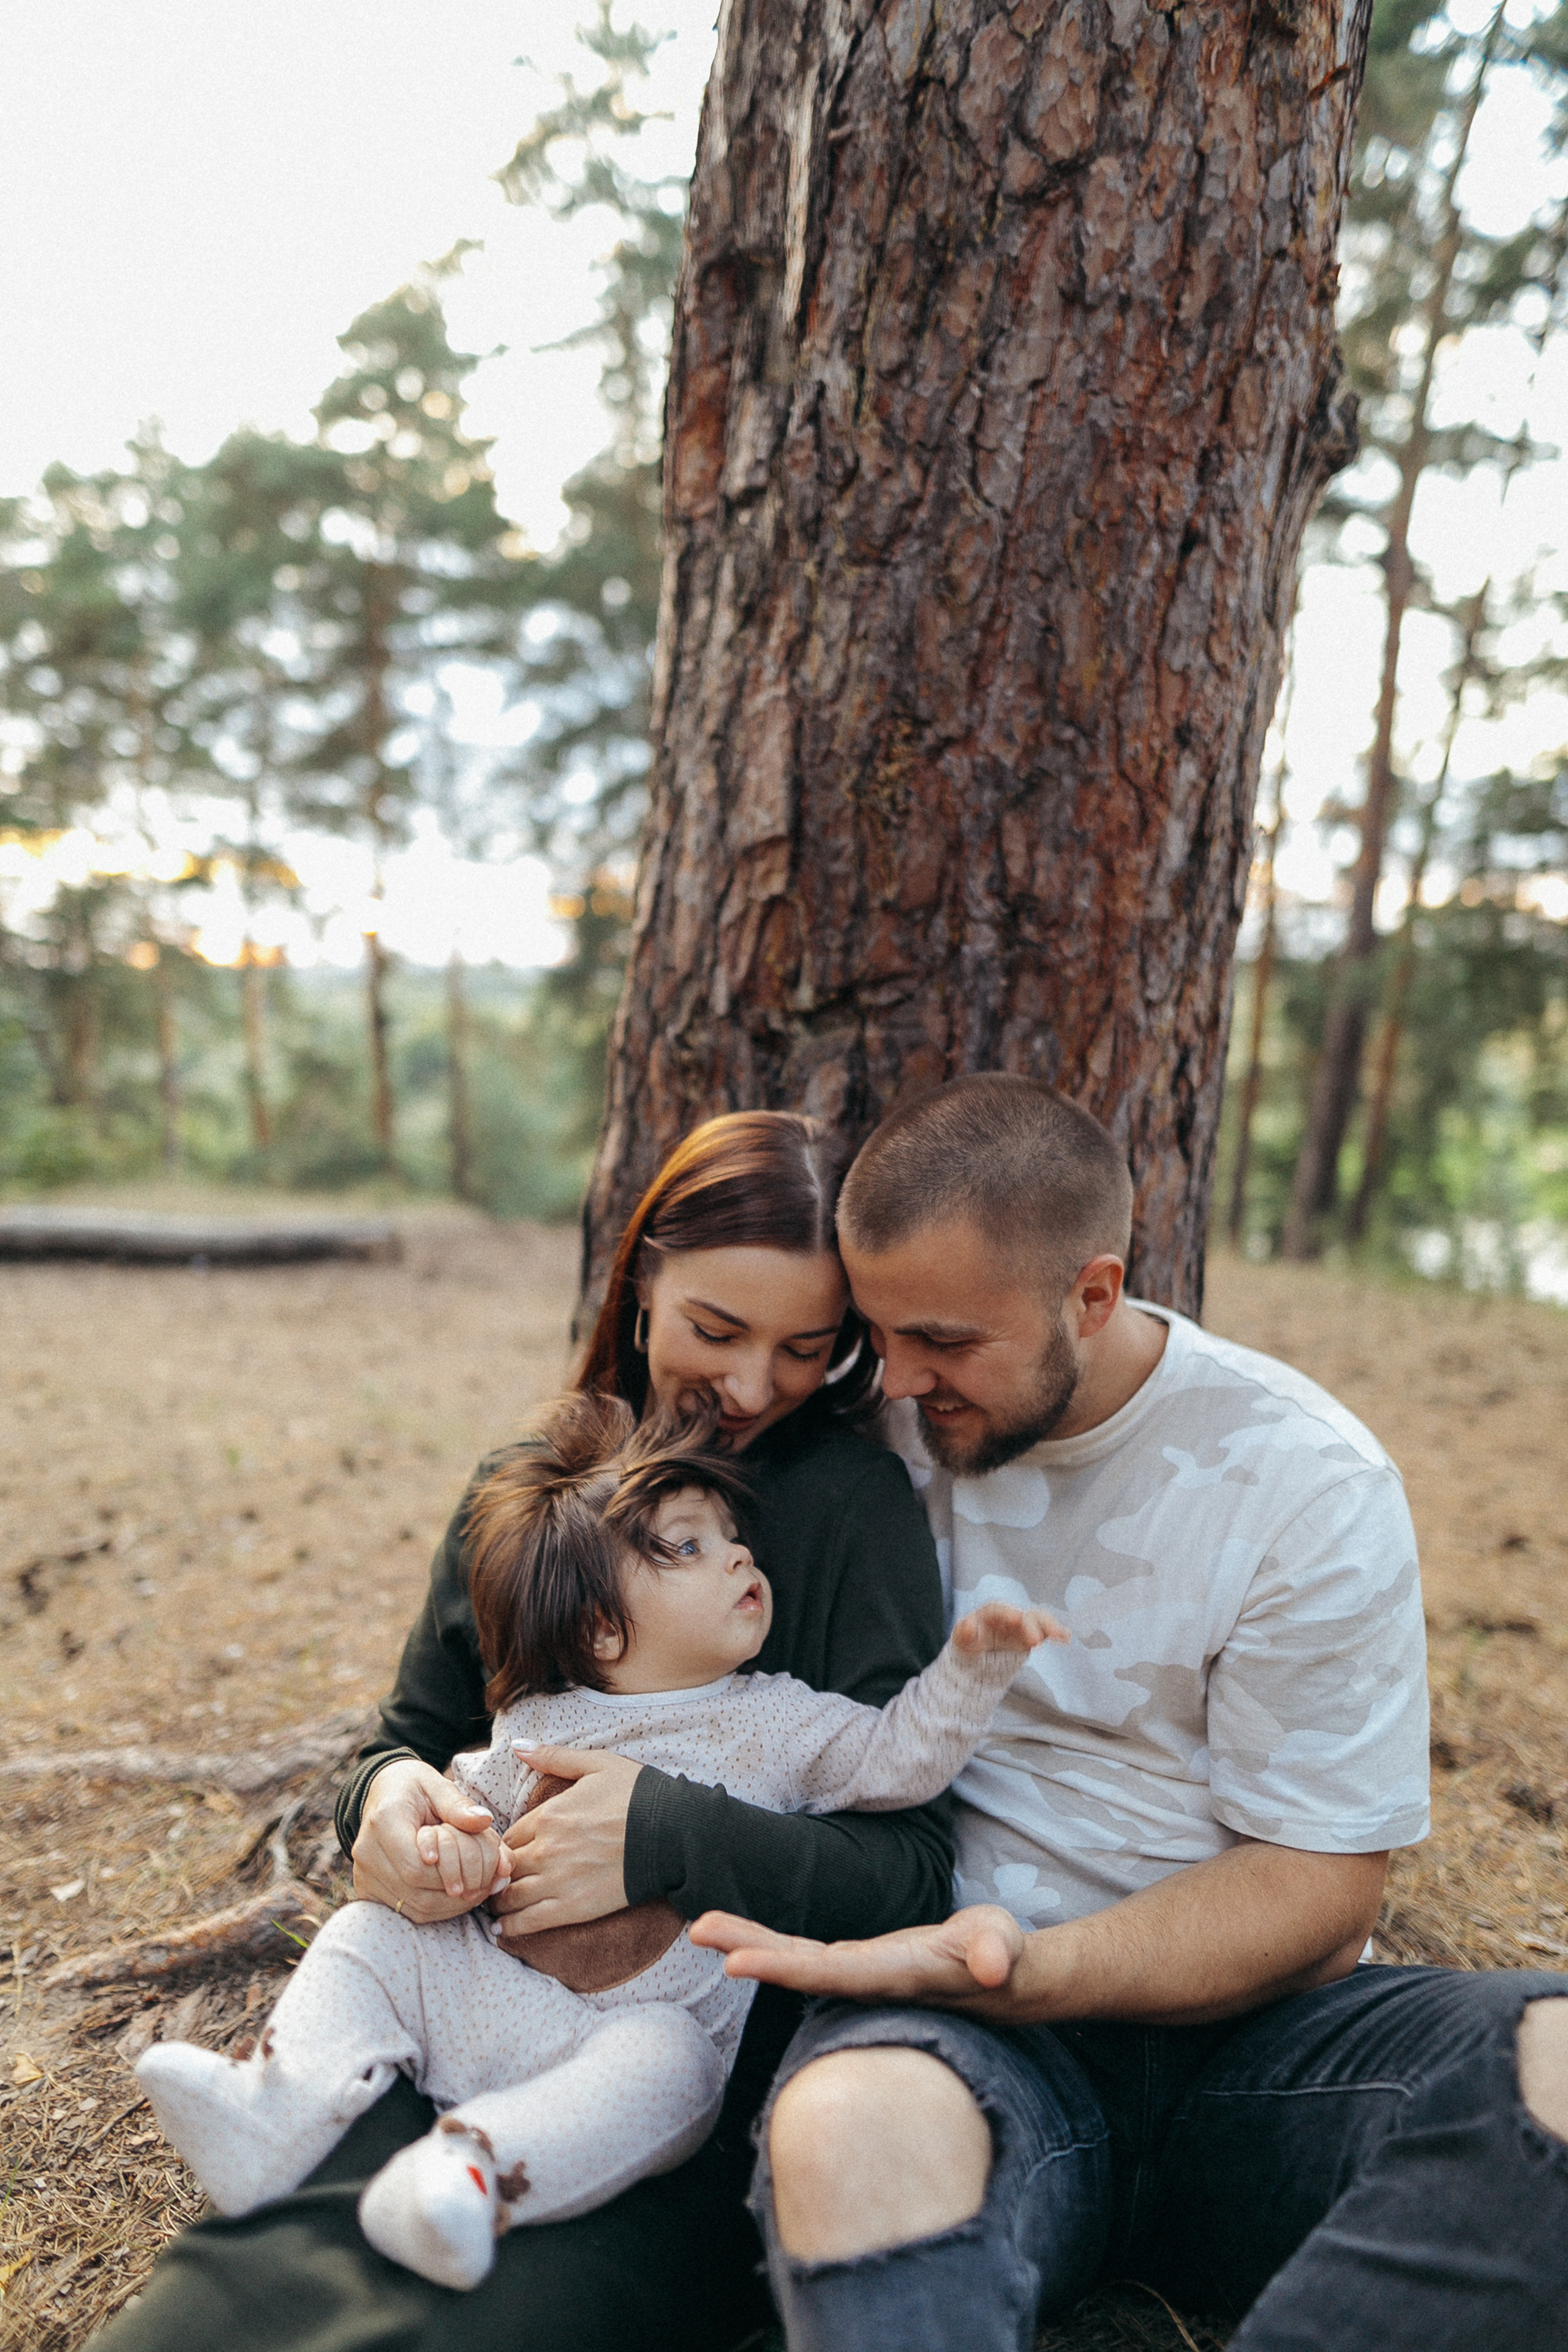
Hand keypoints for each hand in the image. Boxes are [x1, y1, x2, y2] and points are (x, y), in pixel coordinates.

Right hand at [352, 1757, 509, 1921]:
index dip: (448, 1873)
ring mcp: (364, 1875)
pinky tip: (459, 1896)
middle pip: (416, 1890)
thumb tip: (484, 1821)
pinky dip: (439, 1909)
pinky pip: (407, 1912)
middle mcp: (367, 1852)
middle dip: (459, 1890)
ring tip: (480, 1889)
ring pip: (414, 1907)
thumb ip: (459, 1805)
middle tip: (490, 1882)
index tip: (479, 1868)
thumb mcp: (437, 1785)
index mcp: (383, 1820)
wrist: (382, 1793)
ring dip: (453, 1905)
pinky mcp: (368, 1891)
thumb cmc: (414, 1788)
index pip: (415, 1865)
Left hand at [488, 1746, 643, 1933]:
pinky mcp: (573, 1908)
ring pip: (511, 1896)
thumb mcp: (596, 1764)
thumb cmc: (638, 1795)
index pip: (508, 1836)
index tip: (505, 1853)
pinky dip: (510, 1926)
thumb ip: (554, 1757)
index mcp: (549, 1815)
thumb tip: (518, 1746)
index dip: (503, 1846)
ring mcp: (557, 1880)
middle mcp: (546, 1849)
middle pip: (504, 1867)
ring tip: (494, 1905)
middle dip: (496, 1874)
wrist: (672, 1833)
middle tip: (492, 1882)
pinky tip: (501, 1929)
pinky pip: (530, 1920)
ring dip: (498, 1901)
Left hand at [688, 1903, 1026, 2012]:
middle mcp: (866, 1982)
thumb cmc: (1000, 1957)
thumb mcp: (1002, 1946)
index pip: (829, 1974)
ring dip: (748, 1944)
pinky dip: (769, 1945)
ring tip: (701, 1925)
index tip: (733, 1962)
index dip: (781, 1969)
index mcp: (893, 1977)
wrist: (1001, 1980)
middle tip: (696, 1930)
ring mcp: (858, 1974)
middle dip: (748, 1950)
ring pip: (794, 1960)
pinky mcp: (857, 1963)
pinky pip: (803, 1954)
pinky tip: (738, 1938)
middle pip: (797, 1968)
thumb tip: (993, 1966)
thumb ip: (996, 1953)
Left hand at [951, 1600, 1068, 1654]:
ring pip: (1038, 1620)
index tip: (1016, 1618)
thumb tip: (969, 1624)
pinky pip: (1046, 1631)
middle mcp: (1009, 1616)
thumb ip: (964, 1632)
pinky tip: (1066, 1638)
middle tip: (1036, 1641)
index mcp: (990, 1613)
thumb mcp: (962, 1639)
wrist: (979, 1653)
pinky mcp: (1031, 1635)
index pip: (998, 1609)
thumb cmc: (969, 1641)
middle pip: (1023, 1615)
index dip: (1007, 1613)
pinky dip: (1056, 1632)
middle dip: (1031, 1626)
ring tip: (1062, 1636)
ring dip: (1050, 1626)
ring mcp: (1022, 1625)